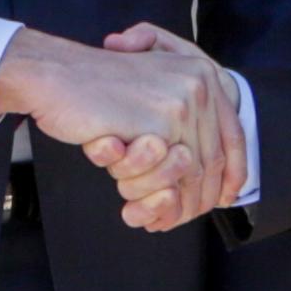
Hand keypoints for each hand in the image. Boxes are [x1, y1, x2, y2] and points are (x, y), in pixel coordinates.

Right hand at [93, 24, 244, 229]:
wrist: (56, 75)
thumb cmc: (94, 86)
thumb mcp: (149, 84)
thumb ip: (179, 110)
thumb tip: (196, 158)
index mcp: (201, 73)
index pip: (232, 133)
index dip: (234, 170)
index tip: (226, 196)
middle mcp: (199, 86)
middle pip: (214, 159)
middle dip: (199, 196)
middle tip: (180, 216)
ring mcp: (181, 105)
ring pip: (191, 174)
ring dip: (171, 201)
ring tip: (152, 211)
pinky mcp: (159, 126)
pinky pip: (167, 178)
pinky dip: (156, 202)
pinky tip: (141, 208)